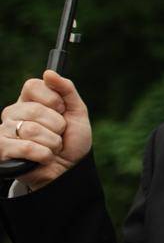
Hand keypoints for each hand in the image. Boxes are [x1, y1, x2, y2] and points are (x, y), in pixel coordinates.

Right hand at [1, 71, 92, 190]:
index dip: (52, 99)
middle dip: (57, 125)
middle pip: (34, 109)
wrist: (69, 170)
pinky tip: (44, 158)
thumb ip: (67, 90)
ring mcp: (5, 132)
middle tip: (59, 134)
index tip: (61, 111)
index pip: (32, 85)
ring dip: (52, 142)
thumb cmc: (71, 141)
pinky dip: (44, 154)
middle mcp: (13, 113)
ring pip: (31, 130)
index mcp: (29, 101)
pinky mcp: (2, 151)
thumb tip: (49, 72)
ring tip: (53, 148)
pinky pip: (25, 147)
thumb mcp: (77, 112)